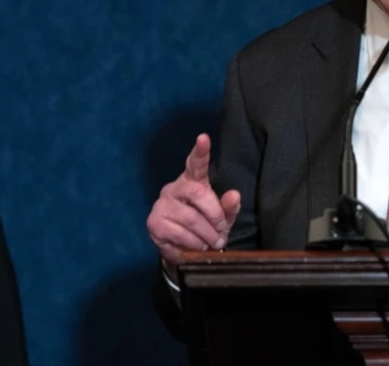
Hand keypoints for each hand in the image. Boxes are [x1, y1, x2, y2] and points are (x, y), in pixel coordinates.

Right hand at [147, 134, 240, 264]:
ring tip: (213, 242)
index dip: (200, 151)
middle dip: (215, 214)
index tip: (204, 138)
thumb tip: (234, 195)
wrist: (185, 250)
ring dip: (207, 234)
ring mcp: (161, 205)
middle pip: (197, 193)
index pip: (195, 163)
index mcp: (192, 181)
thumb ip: (229, 207)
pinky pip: (179, 233)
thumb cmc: (207, 227)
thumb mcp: (224, 218)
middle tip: (222, 230)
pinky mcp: (154, 223)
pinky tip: (198, 246)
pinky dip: (194, 243)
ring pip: (190, 217)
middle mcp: (174, 188)